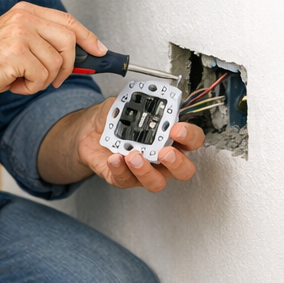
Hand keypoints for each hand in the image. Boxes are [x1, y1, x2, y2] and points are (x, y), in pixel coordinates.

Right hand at [0, 1, 105, 103]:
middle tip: (54, 79)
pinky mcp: (16, 53)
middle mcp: (24, 18)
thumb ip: (44, 41)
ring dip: (43, 80)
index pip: (67, 20)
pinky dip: (30, 88)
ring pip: (56, 63)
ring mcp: (20, 33)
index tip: (100, 50)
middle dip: (68, 66)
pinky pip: (42, 77)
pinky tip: (13, 83)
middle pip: (69, 41)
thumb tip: (79, 54)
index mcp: (25, 11)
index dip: (88, 36)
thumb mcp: (17, 42)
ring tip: (22, 79)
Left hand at [75, 98, 204, 190]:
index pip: (192, 140)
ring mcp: (145, 170)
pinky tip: (114, 158)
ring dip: (146, 171)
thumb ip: (133, 102)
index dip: (190, 136)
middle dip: (177, 163)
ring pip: (156, 182)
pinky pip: (126, 180)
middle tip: (164, 152)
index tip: (177, 129)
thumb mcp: (124, 104)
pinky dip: (120, 169)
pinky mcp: (125, 178)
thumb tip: (137, 101)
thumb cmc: (114, 119)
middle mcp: (162, 157)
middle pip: (184, 170)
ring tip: (133, 156)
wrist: (91, 131)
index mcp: (169, 136)